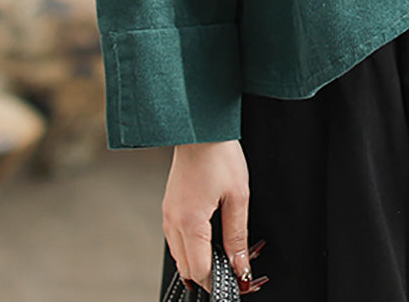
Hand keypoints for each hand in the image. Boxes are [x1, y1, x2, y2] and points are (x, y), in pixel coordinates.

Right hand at [162, 140, 267, 293]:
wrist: (199, 127)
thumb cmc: (219, 155)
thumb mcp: (238, 196)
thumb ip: (238, 236)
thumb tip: (240, 265)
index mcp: (189, 223)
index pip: (199, 271)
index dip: (218, 282)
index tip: (236, 280)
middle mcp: (173, 222)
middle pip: (186, 269)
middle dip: (208, 275)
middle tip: (232, 270)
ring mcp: (168, 214)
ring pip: (179, 255)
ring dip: (199, 261)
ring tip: (223, 255)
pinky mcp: (169, 206)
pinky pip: (176, 239)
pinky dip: (191, 246)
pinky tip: (208, 238)